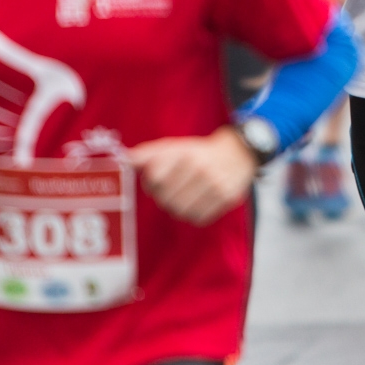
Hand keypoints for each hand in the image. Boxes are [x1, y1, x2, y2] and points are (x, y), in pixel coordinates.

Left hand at [128, 128, 258, 225]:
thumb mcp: (175, 146)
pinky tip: (197, 202)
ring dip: (178, 207)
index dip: (151, 183)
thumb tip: (125, 159)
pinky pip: (199, 218)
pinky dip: (194, 214)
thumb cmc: (199, 152)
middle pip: (166, 198)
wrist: (239, 153)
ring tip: (183, 196)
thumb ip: (149, 153)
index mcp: (185, 153)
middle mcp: (200, 168)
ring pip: (181, 211)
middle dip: (164, 197)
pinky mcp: (226, 198)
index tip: (156, 180)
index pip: (155, 178)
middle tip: (170, 190)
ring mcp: (215, 185)